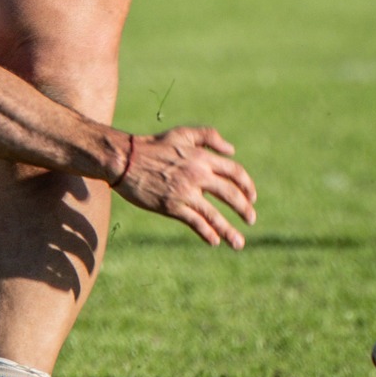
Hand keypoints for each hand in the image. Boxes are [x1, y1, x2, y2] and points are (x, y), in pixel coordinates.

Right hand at [112, 125, 257, 248]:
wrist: (123, 159)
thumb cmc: (152, 146)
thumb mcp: (181, 133)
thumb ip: (209, 136)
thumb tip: (232, 150)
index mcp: (202, 158)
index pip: (236, 173)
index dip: (248, 186)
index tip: (251, 198)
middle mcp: (197, 175)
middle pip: (231, 195)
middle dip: (244, 210)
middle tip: (251, 219)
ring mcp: (185, 192)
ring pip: (215, 215)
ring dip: (230, 231)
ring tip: (239, 243)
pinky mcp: (172, 206)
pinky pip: (196, 223)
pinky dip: (208, 233)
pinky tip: (214, 241)